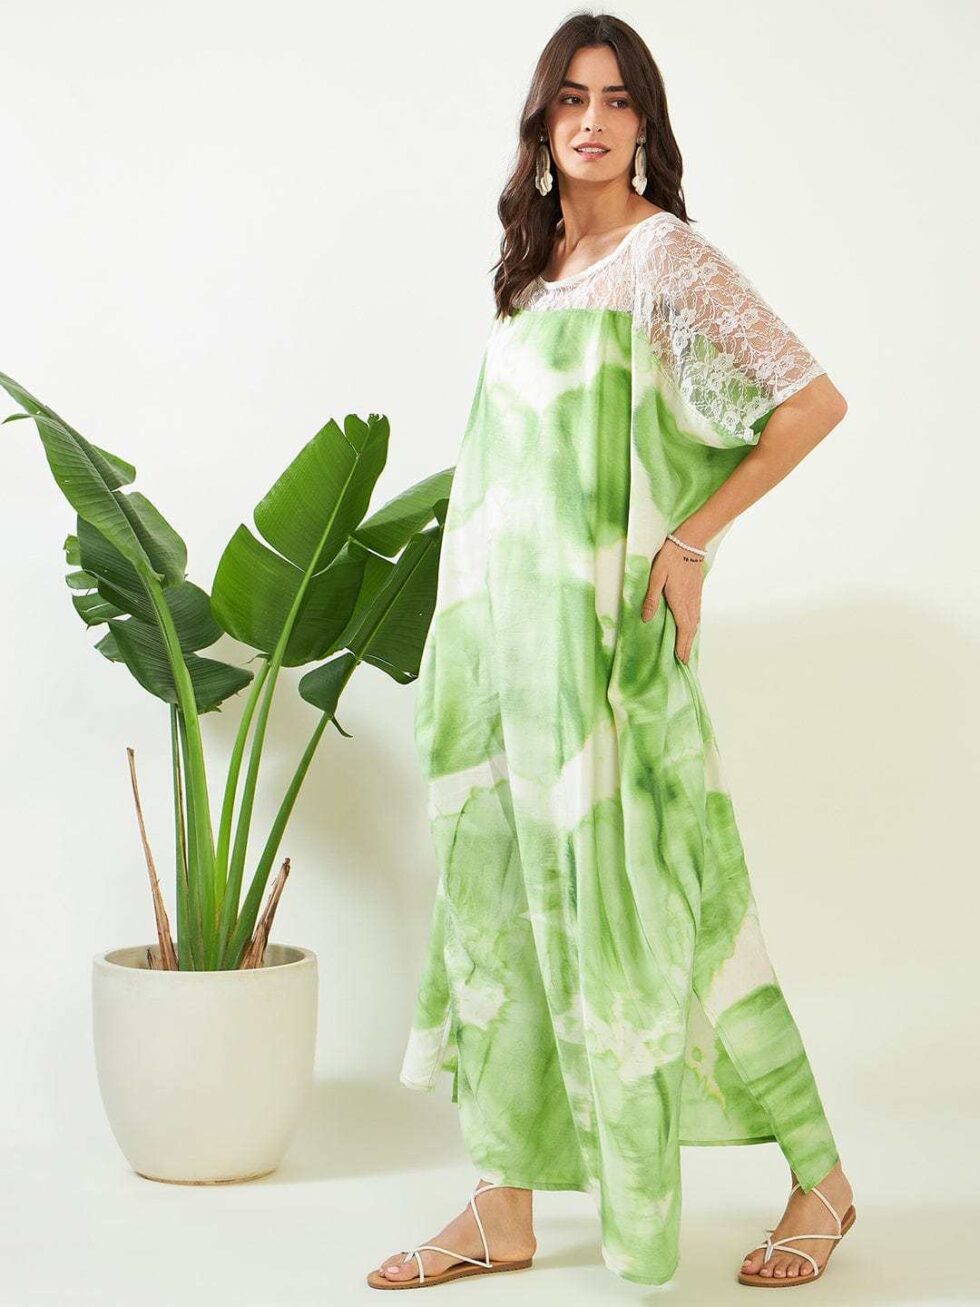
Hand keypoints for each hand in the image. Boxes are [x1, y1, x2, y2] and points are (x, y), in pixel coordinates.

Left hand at [641, 536, 704, 662]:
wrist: (690, 542)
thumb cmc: (670, 557)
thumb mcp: (656, 576)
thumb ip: (651, 598)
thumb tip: (645, 619)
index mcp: (679, 601)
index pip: (683, 629)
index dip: (682, 645)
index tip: (681, 659)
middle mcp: (690, 602)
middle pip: (691, 630)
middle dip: (688, 647)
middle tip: (684, 662)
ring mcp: (695, 597)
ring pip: (695, 623)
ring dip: (691, 638)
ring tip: (687, 649)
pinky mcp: (697, 592)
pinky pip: (697, 615)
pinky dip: (694, 627)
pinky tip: (691, 629)